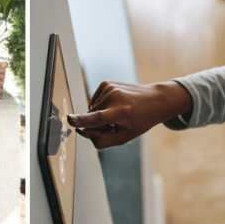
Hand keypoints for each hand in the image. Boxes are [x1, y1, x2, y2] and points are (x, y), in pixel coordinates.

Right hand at [67, 81, 192, 149]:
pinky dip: (101, 106)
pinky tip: (114, 105)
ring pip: (92, 109)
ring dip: (100, 115)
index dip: (82, 120)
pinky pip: (94, 101)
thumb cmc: (141, 121)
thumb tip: (81, 131)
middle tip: (115, 125)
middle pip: (92, 118)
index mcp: (121, 112)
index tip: (70, 119)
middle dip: (97, 125)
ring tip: (117, 114)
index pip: (98, 118)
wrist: (155, 100)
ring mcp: (110, 88)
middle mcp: (114, 97)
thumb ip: (102, 140)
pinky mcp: (106, 83)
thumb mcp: (125, 137)